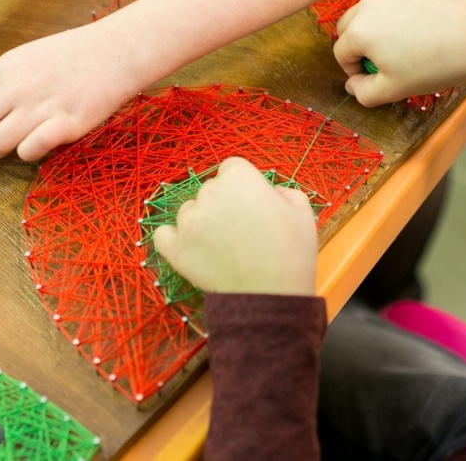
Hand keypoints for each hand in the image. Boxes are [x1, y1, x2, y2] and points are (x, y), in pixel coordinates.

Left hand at [0, 23, 139, 160]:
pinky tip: (36, 147)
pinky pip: (30, 151)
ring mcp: (40, 107)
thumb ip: (4, 83)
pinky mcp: (65, 125)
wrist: (116, 51)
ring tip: (7, 151)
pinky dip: (27, 154)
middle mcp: (16, 88)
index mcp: (4, 69)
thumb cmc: (74, 56)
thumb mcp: (29, 58)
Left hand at [153, 157, 317, 296]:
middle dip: (223, 204)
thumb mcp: (302, 212)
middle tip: (242, 231)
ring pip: (189, 212)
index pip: (233, 169)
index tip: (252, 204)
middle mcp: (208, 192)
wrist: (270, 296)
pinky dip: (174, 239)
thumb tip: (271, 194)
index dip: (244, 186)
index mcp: (238, 177)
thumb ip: (283, 192)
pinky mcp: (175, 248)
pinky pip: (164, 234)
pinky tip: (189, 247)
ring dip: (201, 222)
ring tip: (223, 247)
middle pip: (211, 190)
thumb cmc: (290, 253)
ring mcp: (188, 221)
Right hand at [333, 0, 465, 106]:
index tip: (370, 77)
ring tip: (396, 39)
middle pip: (348, 25)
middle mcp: (370, 3)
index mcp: (359, 31)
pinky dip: (399, 7)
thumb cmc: (433, 67)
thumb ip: (362, 93)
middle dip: (357, 43)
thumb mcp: (392, 90)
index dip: (352, 70)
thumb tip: (351, 85)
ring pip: (369, 5)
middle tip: (380, 58)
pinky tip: (417, 22)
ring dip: (374, 22)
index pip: (341, 53)